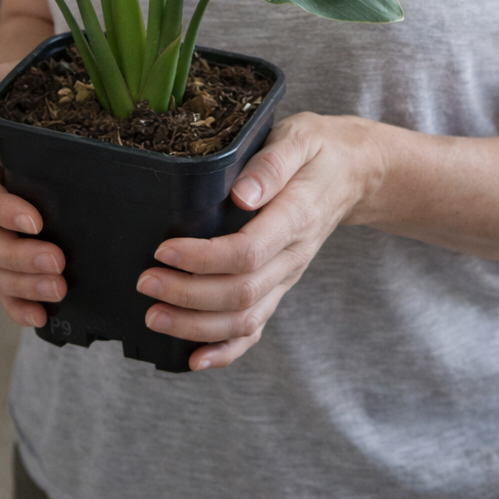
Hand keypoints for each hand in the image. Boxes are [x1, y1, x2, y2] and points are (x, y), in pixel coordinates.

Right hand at [0, 63, 67, 327]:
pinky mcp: (3, 250)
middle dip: (15, 256)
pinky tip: (41, 317)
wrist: (30, 115)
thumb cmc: (22, 95)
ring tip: (59, 290)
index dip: (1, 208)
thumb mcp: (8, 81)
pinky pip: (0, 285)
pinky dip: (16, 303)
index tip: (36, 221)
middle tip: (58, 263)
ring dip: (19, 283)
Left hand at [135, 112, 383, 371]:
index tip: (164, 250)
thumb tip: (242, 194)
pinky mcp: (279, 286)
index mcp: (296, 217)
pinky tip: (194, 359)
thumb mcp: (298, 139)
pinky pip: (256, 328)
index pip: (248, 252)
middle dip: (188, 295)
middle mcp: (293, 255)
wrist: (353, 174)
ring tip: (154, 316)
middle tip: (145, 281)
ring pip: (245, 319)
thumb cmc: (317, 150)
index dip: (203, 259)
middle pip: (241, 293)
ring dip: (196, 326)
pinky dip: (225, 350)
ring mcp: (287, 276)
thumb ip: (271, 165)